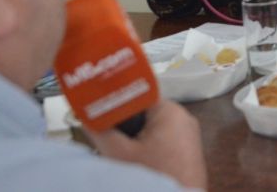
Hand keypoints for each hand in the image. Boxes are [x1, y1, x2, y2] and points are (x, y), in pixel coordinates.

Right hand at [85, 100, 206, 189]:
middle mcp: (184, 118)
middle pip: (144, 113)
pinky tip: (136, 165)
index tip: (98, 112)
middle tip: (105, 138)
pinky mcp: (188, 153)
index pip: (136, 96)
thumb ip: (101, 132)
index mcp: (171, 111)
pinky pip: (162, 142)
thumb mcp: (119, 155)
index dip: (116, 104)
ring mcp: (189, 136)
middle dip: (124, 126)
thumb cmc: (156, 180)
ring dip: (134, 140)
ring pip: (152, 129)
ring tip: (120, 156)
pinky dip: (147, 150)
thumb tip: (88, 119)